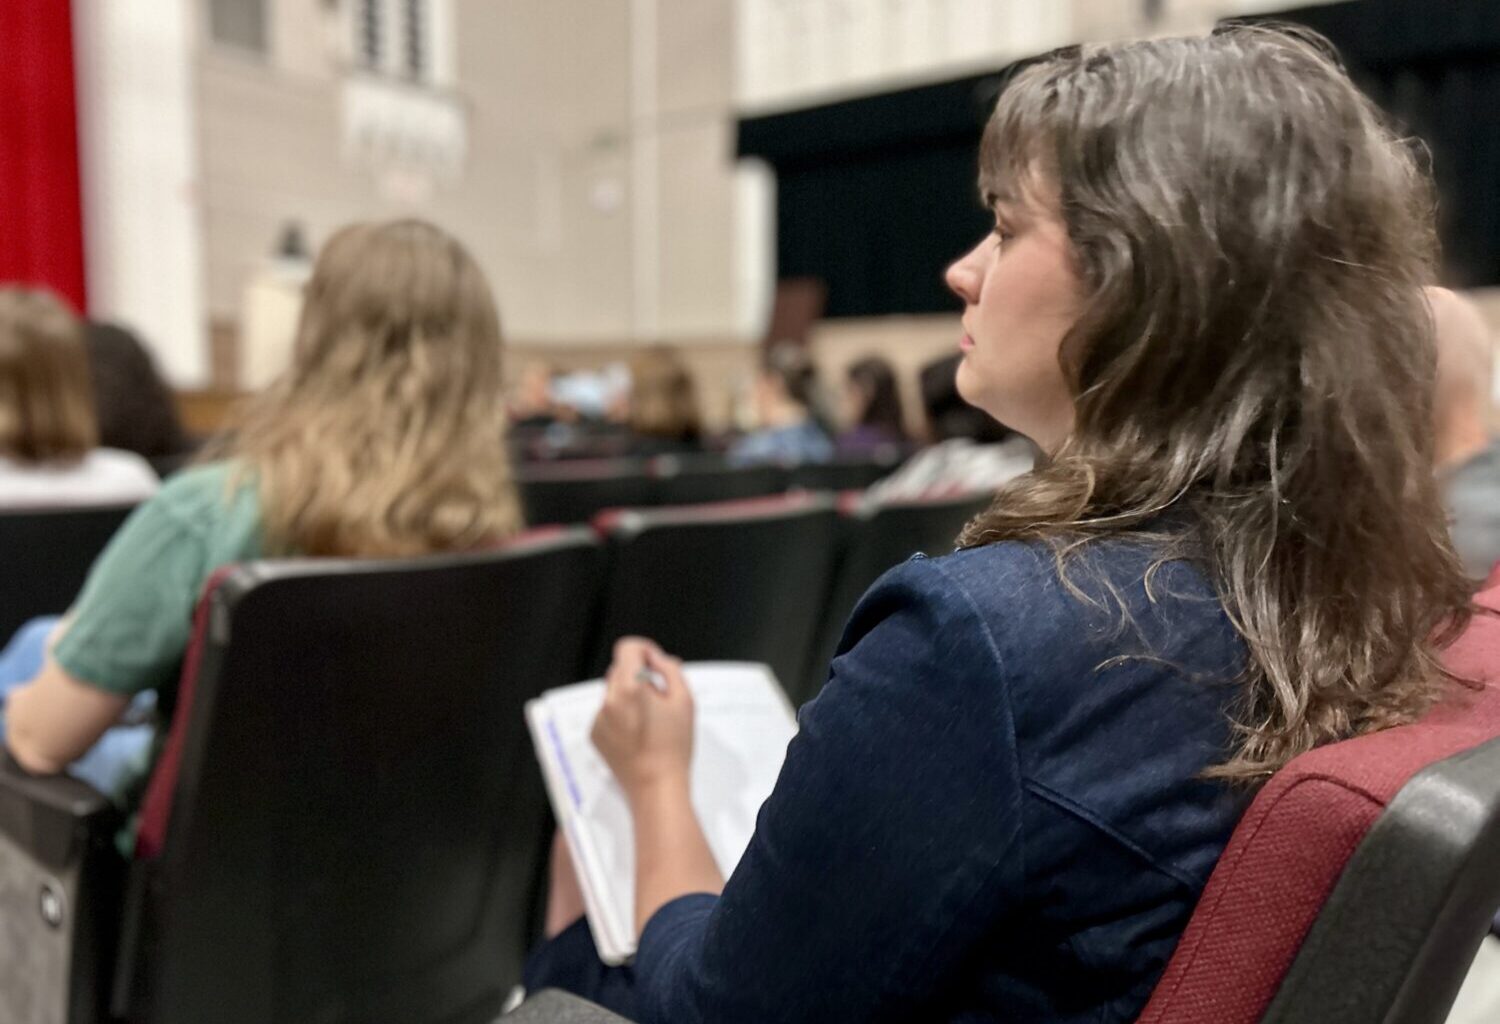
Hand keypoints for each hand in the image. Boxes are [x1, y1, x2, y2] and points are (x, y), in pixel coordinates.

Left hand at [591, 637, 694, 804]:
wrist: (656, 786)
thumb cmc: (672, 749)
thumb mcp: (684, 701)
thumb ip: (670, 670)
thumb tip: (657, 660)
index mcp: (630, 687)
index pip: (628, 648)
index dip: (645, 650)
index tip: (654, 662)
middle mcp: (609, 700)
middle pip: (619, 669)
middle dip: (638, 676)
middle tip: (659, 698)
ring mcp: (599, 717)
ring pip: (613, 692)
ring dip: (629, 697)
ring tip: (649, 722)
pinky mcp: (595, 733)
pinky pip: (607, 713)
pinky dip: (620, 716)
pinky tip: (637, 734)